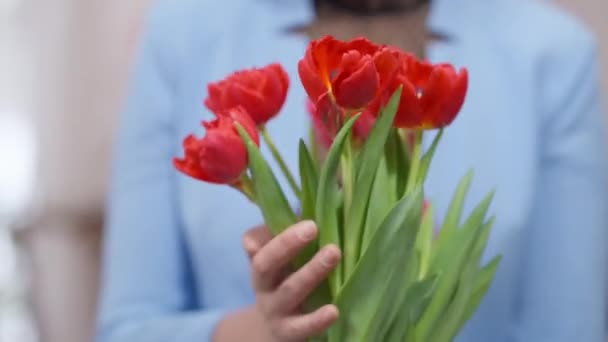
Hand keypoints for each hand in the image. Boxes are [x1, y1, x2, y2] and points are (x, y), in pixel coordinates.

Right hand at [243, 221, 340, 340]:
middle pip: (265, 265)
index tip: (310, 223)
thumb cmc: (288, 283)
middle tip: (314, 228)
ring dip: (310, 271)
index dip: (282, 235)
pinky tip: (334, 311)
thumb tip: (300, 211)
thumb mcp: (282, 260)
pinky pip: (301, 328)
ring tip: (333, 254)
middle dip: (287, 245)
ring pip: (289, 291)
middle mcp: (263, 288)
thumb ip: (286, 234)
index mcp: (261, 267)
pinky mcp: (290, 334)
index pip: (262, 246)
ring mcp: (275, 313)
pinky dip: (316, 320)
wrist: (277, 330)